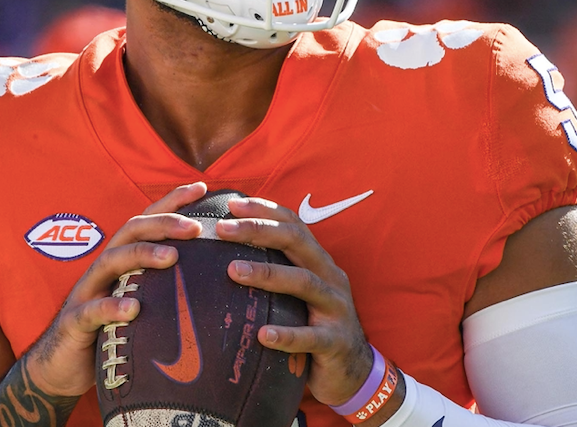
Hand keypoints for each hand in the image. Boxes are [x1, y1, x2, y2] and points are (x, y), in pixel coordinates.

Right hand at [24, 182, 205, 396]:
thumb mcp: (141, 302)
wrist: (63, 366)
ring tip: (172, 257)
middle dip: (163, 223)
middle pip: (131, 231)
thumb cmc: (110, 330)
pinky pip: (92, 310)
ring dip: (142, 254)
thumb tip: (214, 278)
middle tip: (196, 227)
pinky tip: (133, 309)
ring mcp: (87, 292)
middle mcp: (104, 268)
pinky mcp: (74, 321)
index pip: (147, 221)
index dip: (172, 201)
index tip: (202, 187)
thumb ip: (166, 287)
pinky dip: (111, 307)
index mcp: (122, 259)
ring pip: (111, 261)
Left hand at [216, 197, 376, 407]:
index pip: (293, 225)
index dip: (265, 210)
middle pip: (296, 242)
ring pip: (304, 282)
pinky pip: (311, 337)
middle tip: (222, 229)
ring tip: (232, 270)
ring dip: (267, 274)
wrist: (354, 371)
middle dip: (259, 230)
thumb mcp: (298, 293)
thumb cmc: (314, 325)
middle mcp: (330, 276)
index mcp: (319, 262)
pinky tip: (263, 335)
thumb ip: (275, 271)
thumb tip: (224, 255)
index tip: (232, 204)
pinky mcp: (336, 342)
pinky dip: (287, 335)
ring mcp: (336, 308)